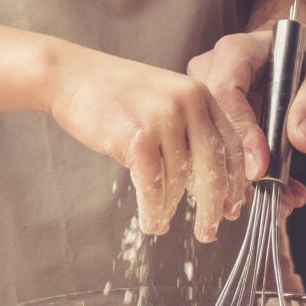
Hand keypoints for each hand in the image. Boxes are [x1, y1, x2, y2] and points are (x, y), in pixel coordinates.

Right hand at [45, 45, 246, 240]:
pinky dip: (153, 209)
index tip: (233, 206)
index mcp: (199, 94)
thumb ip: (188, 131)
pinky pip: (154, 185)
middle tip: (209, 230)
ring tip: (162, 223)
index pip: (231, 144)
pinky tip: (150, 221)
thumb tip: (208, 183)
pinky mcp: (138, 137)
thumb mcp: (163, 100)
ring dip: (172, 209)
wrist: (70, 75)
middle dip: (214, 205)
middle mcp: (188, 103)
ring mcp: (164, 119)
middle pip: (214, 166)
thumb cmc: (112, 93)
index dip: (236, 181)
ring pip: (180, 180)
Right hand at [188, 21, 305, 191]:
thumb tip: (303, 141)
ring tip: (282, 202)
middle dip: (238, 169)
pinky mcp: (203, 120)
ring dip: (243, 182)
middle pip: (209, 125)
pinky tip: (277, 194)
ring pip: (208, 145)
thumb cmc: (300, 61)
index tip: (261, 168)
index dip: (240, 133)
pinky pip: (216, 153)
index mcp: (235, 52)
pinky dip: (246, 180)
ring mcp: (200, 97)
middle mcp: (208, 71)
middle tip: (272, 198)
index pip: (225, 92)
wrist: (285, 57)